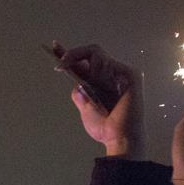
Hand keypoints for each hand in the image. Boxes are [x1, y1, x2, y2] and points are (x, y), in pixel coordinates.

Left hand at [55, 42, 144, 158]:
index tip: (54, 46)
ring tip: (86, 83)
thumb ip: (80, 95)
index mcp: (100, 81)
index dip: (69, 53)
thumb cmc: (106, 128)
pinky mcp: (129, 73)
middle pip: (91, 51)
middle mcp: (110, 74)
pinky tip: (98, 81)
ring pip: (96, 53)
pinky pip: (107, 62)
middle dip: (72, 54)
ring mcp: (120, 72)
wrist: (120, 138)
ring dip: (86, 66)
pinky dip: (98, 70)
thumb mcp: (86, 109)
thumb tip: (76, 84)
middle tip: (60, 64)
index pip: (84, 61)